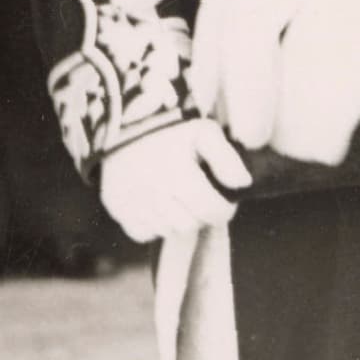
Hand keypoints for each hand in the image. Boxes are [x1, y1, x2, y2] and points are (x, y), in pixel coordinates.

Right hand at [97, 118, 250, 242]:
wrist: (124, 125)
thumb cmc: (171, 131)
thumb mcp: (204, 133)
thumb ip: (227, 159)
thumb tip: (243, 184)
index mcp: (177, 172)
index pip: (211, 211)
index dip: (224, 211)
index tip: (225, 204)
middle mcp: (152, 190)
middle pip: (189, 226)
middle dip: (200, 216)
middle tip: (200, 201)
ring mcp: (131, 201)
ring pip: (167, 232)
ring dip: (178, 221)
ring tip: (178, 201)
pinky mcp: (116, 207)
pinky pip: (142, 233)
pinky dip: (154, 226)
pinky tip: (157, 207)